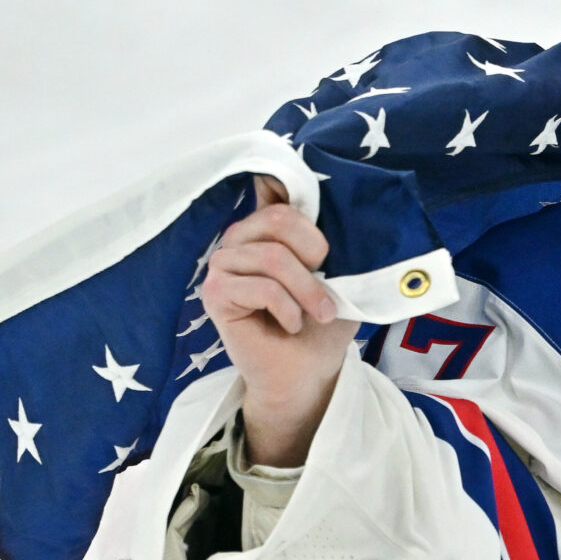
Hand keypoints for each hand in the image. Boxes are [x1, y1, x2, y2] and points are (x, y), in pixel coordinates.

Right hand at [199, 175, 354, 466]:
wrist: (307, 373)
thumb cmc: (323, 323)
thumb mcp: (341, 274)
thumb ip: (336, 237)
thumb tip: (346, 204)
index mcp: (267, 225)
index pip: (276, 187)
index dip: (302, 202)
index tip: (325, 233)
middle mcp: (240, 237)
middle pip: (279, 219)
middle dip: (315, 256)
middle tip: (328, 291)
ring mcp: (222, 263)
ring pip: (273, 257)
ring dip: (307, 291)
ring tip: (317, 314)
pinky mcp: (214, 292)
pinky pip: (261, 287)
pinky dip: (287, 309)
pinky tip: (291, 324)